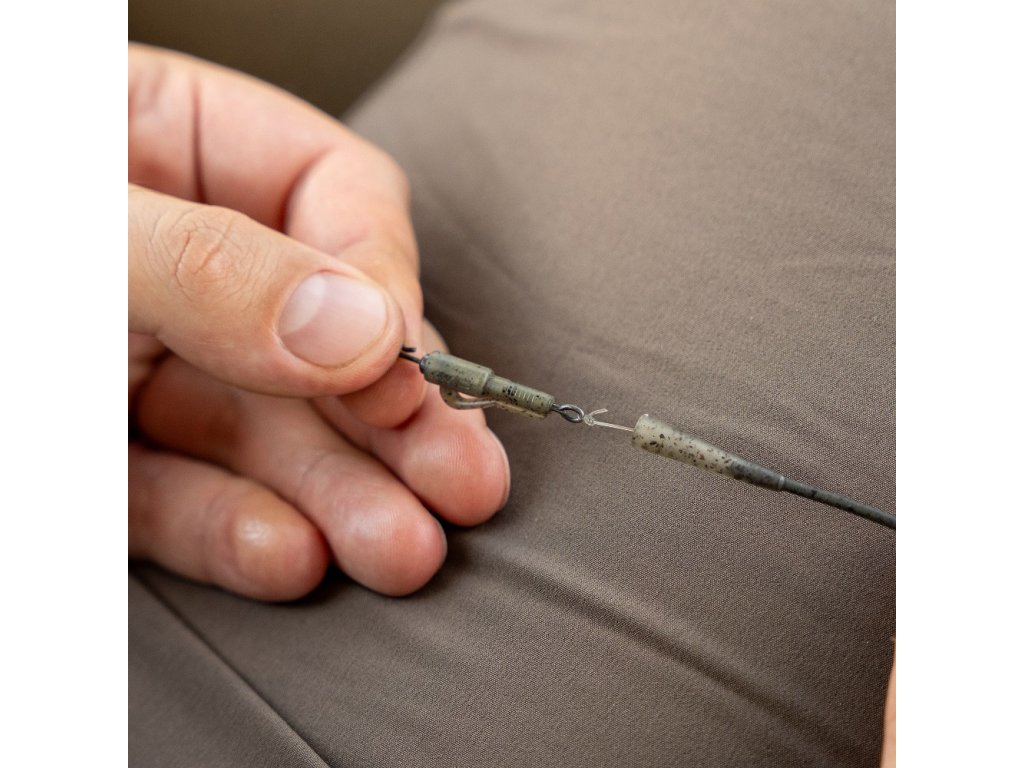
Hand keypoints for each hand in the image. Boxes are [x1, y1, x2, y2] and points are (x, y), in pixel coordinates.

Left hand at [128, 45, 508, 599]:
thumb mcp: (72, 227)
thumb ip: (214, 265)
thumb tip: (365, 328)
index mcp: (168, 148)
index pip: (332, 197)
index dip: (384, 284)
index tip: (405, 366)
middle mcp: (174, 262)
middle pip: (321, 336)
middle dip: (396, 420)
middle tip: (465, 482)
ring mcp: (140, 363)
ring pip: (268, 432)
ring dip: (340, 498)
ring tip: (403, 549)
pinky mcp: (102, 460)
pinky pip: (183, 498)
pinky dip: (238, 533)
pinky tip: (292, 555)